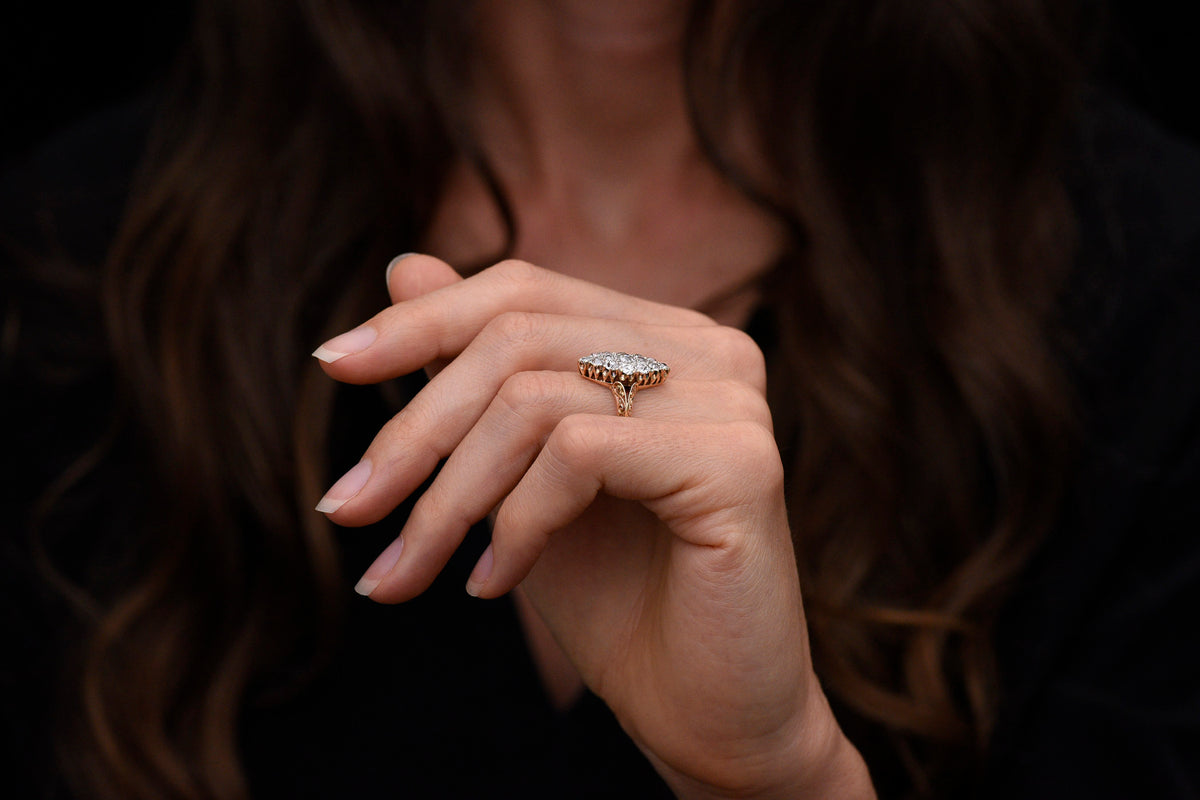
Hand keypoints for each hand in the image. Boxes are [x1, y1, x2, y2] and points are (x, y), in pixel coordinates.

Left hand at [314, 254, 873, 797]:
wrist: (707, 713)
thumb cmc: (615, 597)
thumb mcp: (517, 477)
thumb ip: (475, 376)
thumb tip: (405, 266)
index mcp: (662, 338)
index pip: (524, 290)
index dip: (422, 321)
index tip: (332, 368)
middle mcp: (707, 351)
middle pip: (516, 335)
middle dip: (414, 430)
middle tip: (348, 508)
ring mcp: (731, 400)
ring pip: (533, 398)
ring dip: (448, 497)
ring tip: (408, 573)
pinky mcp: (740, 462)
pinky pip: (577, 454)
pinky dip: (514, 525)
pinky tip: (495, 585)